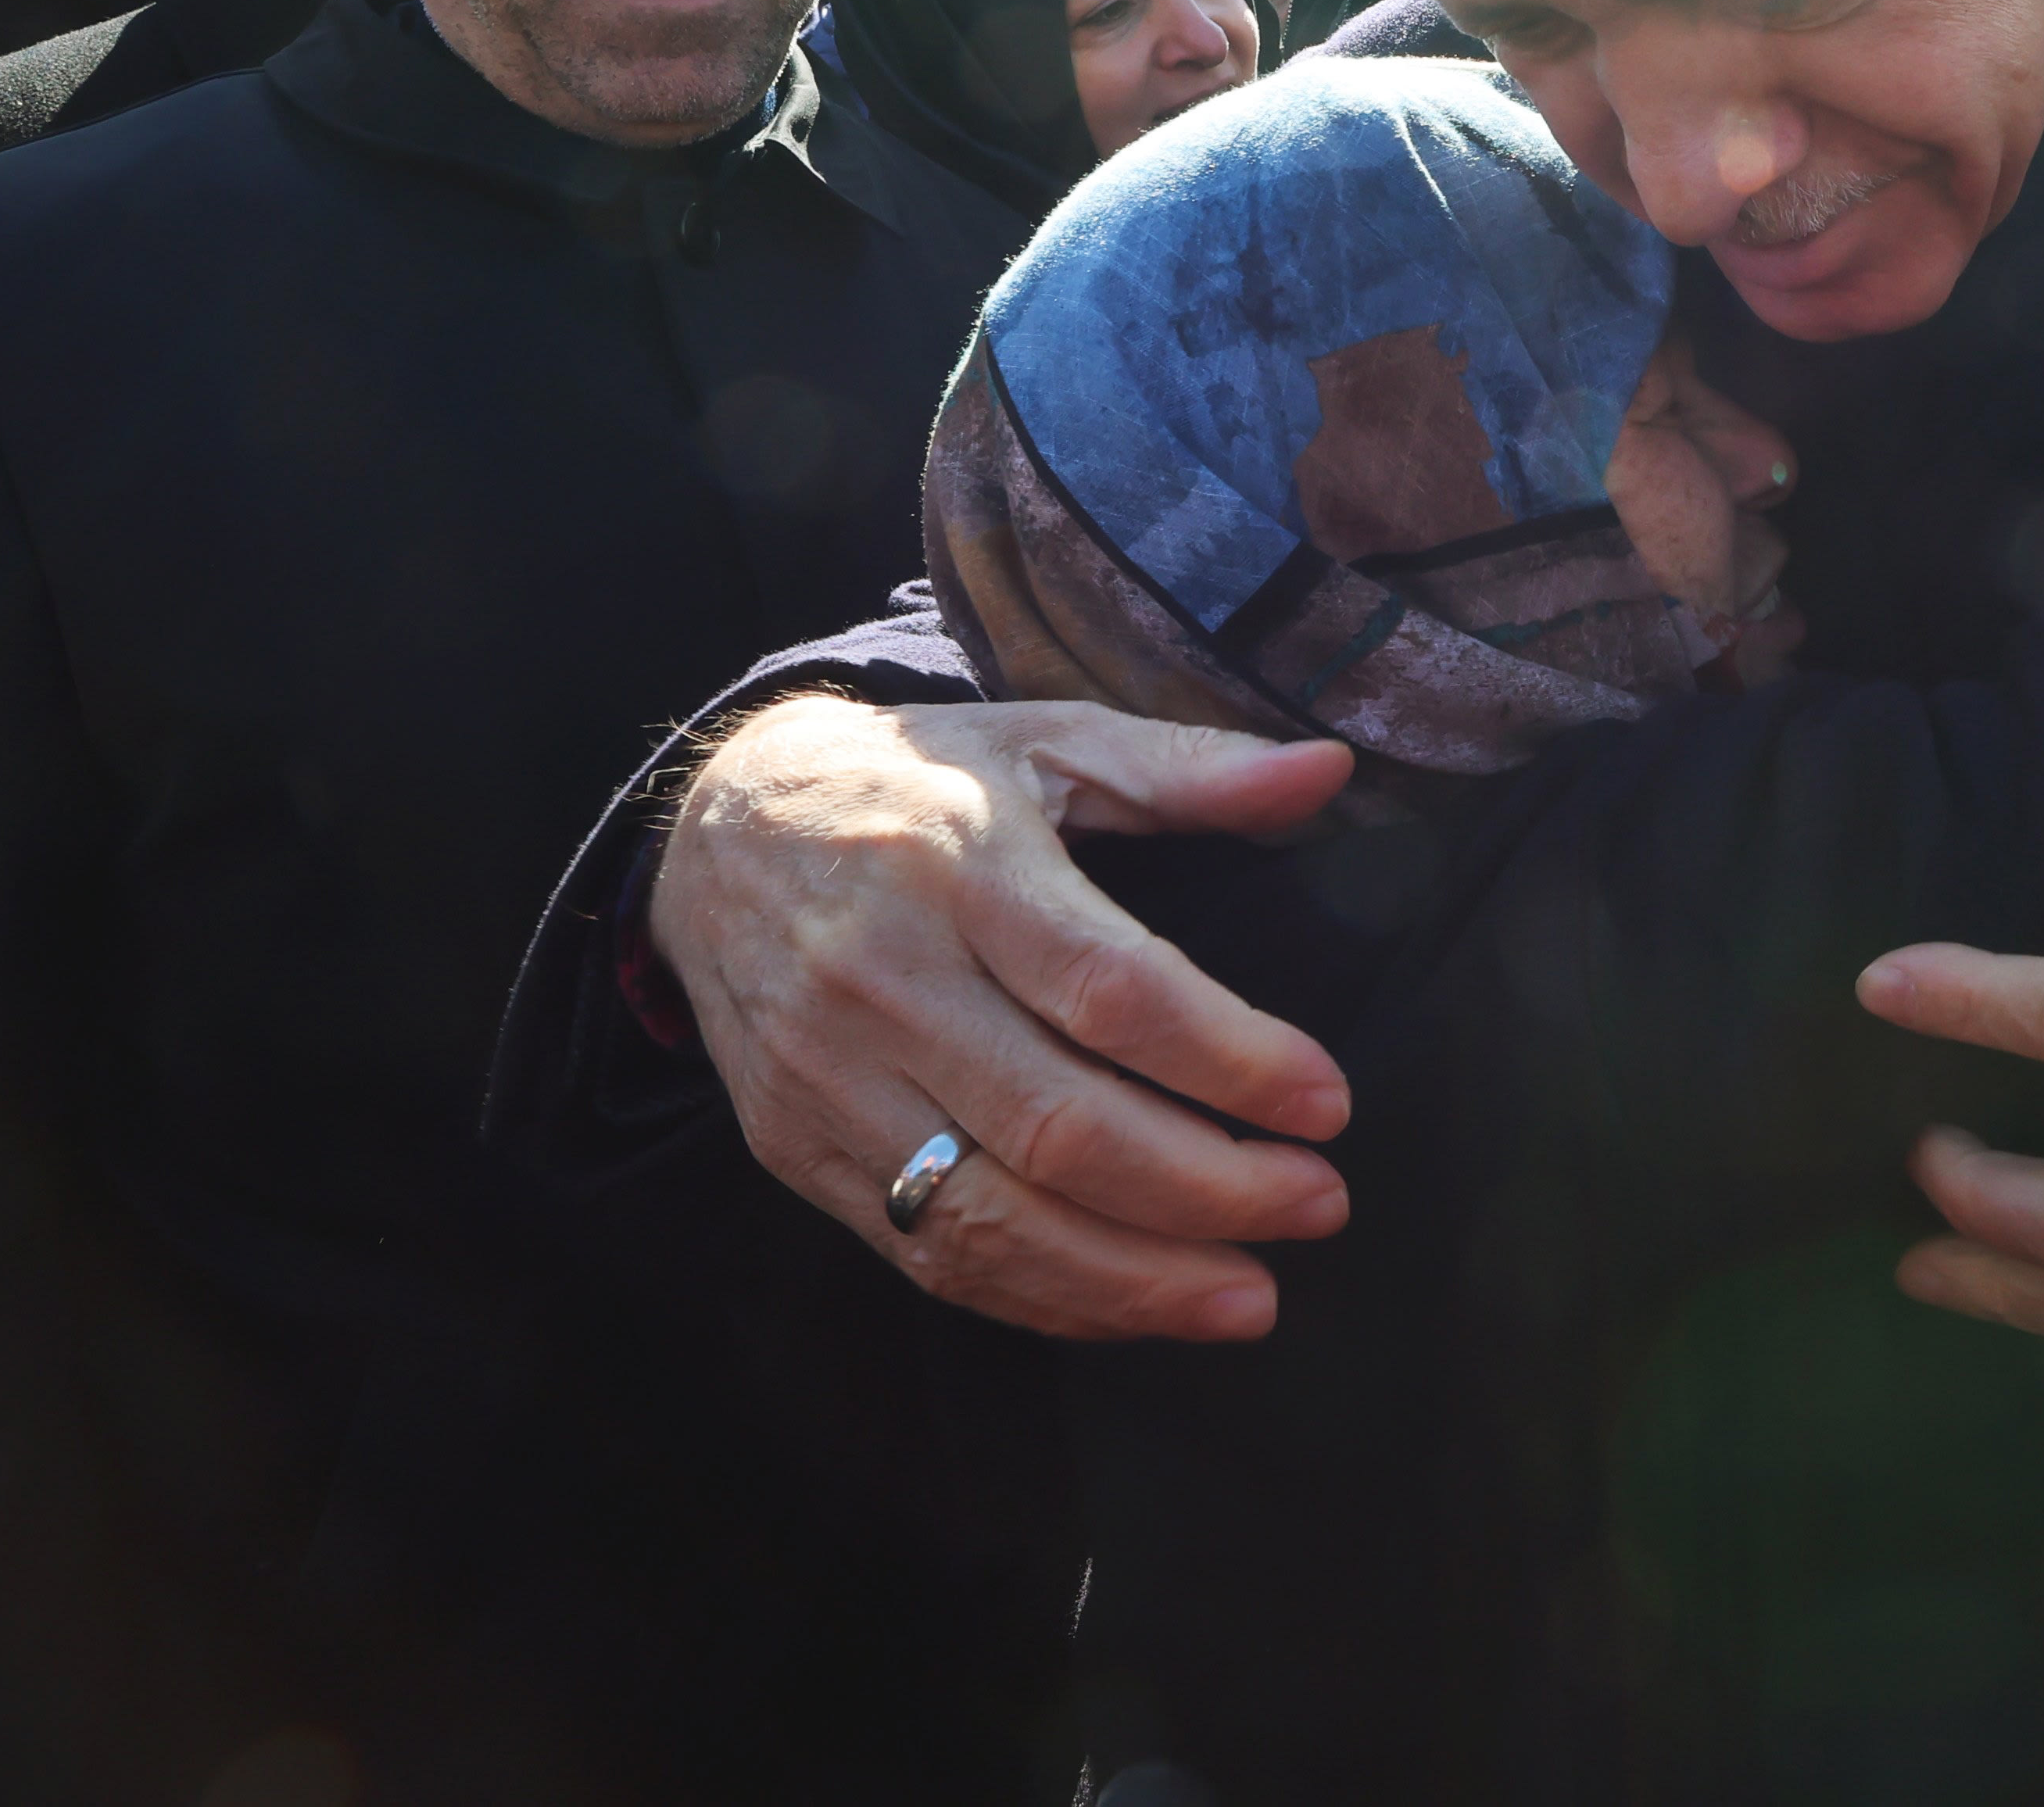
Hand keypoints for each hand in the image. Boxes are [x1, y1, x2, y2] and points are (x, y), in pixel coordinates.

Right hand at [647, 692, 1360, 1340]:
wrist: (714, 829)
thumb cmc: (917, 782)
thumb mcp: (1048, 739)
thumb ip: (1191, 768)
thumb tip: (1328, 773)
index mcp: (957, 864)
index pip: (1109, 990)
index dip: (1229, 1059)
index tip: (1327, 1104)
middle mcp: (882, 978)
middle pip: (1059, 1124)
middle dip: (1207, 1189)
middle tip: (1318, 1205)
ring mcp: (827, 1077)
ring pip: (990, 1216)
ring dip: (1135, 1279)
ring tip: (1249, 1296)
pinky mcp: (792, 1147)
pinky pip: (927, 1252)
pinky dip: (1044, 1297)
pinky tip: (1137, 1304)